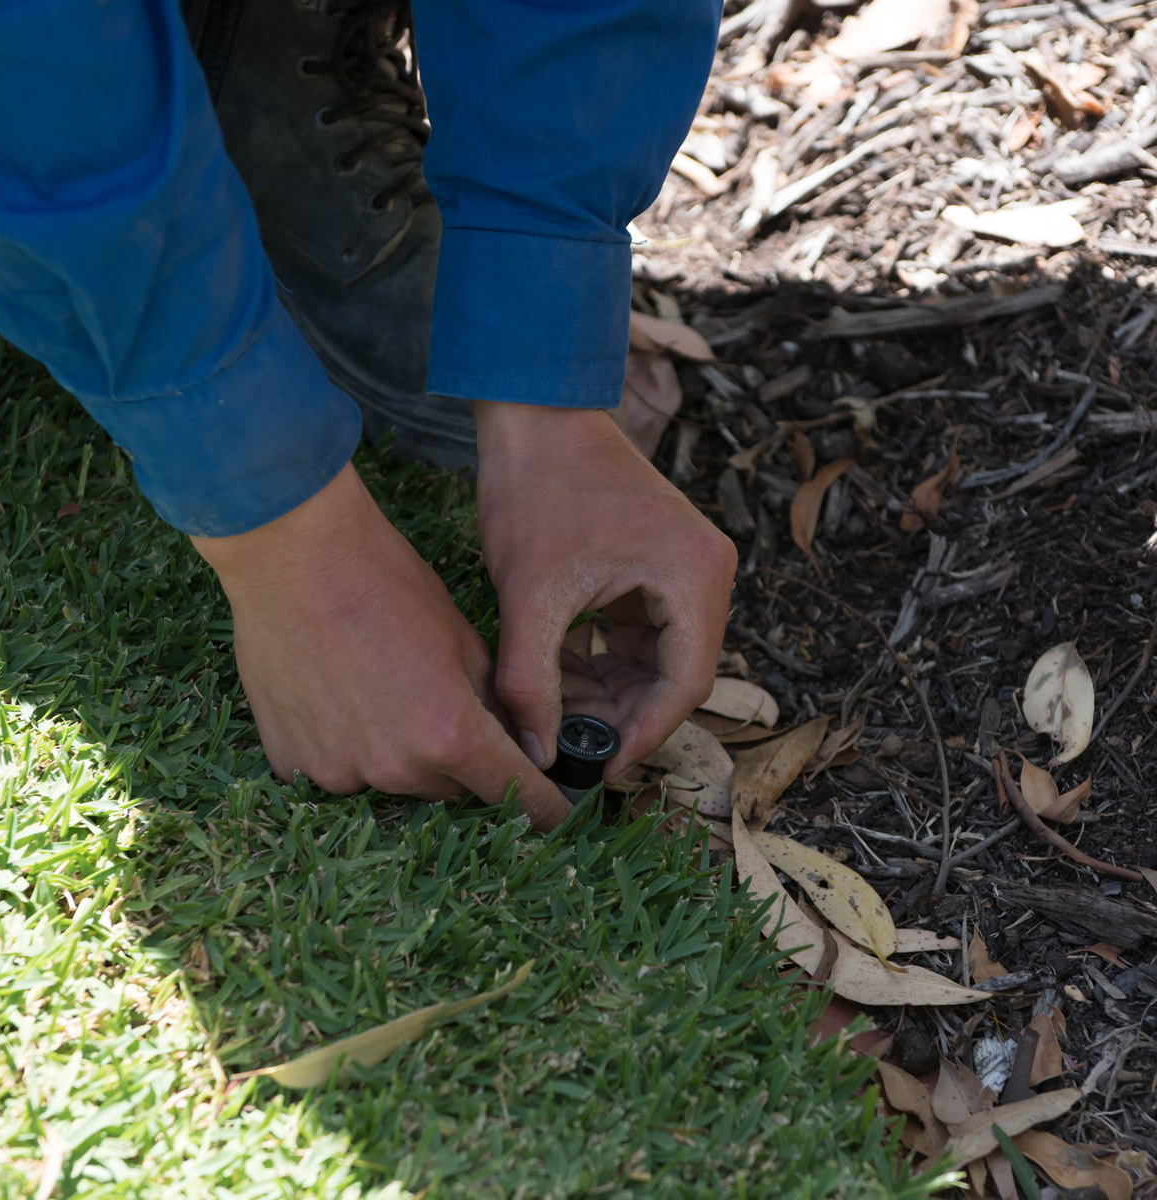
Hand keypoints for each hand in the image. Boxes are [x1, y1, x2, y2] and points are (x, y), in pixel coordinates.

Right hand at [191, 464, 571, 829]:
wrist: (294, 556)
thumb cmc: (386, 584)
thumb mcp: (464, 640)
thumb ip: (497, 704)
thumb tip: (520, 742)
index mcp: (452, 735)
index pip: (516, 792)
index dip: (542, 806)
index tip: (555, 815)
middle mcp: (398, 769)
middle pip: (452, 786)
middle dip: (460, 756)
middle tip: (440, 699)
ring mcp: (341, 773)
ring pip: (396, 781)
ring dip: (403, 754)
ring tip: (380, 686)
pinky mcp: (294, 765)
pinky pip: (342, 771)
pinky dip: (348, 747)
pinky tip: (338, 694)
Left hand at [473, 402, 736, 778]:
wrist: (532, 414)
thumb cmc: (535, 488)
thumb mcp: (530, 594)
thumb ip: (533, 680)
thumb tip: (535, 754)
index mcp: (695, 576)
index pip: (686, 683)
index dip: (644, 735)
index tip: (599, 769)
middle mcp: (705, 573)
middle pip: (674, 675)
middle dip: (619, 714)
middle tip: (565, 743)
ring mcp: (683, 569)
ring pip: (654, 661)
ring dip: (606, 690)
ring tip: (551, 707)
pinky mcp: (656, 567)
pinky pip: (638, 635)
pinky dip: (600, 659)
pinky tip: (555, 671)